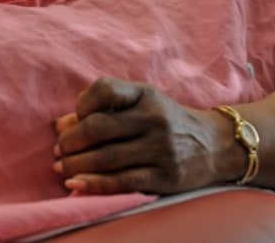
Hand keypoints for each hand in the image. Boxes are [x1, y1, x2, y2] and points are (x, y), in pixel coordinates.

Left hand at [53, 77, 219, 194]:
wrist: (216, 145)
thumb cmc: (167, 121)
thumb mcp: (142, 104)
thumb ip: (104, 109)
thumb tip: (60, 125)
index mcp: (145, 94)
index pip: (104, 89)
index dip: (80, 105)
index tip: (71, 120)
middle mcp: (154, 118)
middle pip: (99, 128)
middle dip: (71, 141)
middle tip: (58, 150)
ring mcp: (162, 148)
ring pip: (106, 158)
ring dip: (76, 164)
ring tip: (62, 168)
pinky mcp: (166, 176)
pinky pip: (123, 182)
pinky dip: (95, 185)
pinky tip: (76, 185)